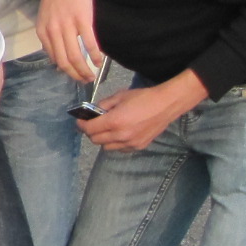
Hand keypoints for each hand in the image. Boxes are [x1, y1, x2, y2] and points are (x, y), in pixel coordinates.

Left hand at [38, 0, 100, 80]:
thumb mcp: (47, 16)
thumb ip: (51, 34)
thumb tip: (57, 55)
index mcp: (43, 31)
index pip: (54, 58)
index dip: (65, 70)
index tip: (74, 75)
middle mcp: (52, 31)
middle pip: (64, 61)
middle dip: (75, 75)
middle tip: (85, 80)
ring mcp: (67, 26)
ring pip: (75, 56)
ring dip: (85, 69)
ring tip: (93, 75)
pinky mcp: (82, 20)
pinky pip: (89, 44)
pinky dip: (95, 56)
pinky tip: (100, 62)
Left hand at [78, 76, 204, 151]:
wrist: (166, 105)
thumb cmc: (142, 97)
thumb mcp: (119, 96)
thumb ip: (103, 105)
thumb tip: (92, 112)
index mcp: (114, 121)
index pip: (89, 129)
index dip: (81, 125)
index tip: (80, 121)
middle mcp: (121, 135)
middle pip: (95, 140)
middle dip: (90, 132)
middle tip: (92, 124)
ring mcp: (130, 143)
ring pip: (106, 147)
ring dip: (103, 139)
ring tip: (107, 129)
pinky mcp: (138, 146)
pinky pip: (119, 149)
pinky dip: (115, 143)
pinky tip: (120, 134)